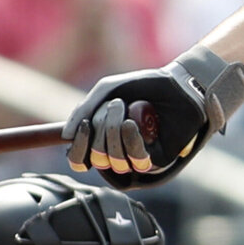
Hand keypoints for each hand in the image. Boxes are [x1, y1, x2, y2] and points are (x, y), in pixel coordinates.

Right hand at [63, 45, 243, 186]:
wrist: (178, 83)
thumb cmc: (144, 86)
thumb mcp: (107, 90)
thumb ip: (84, 109)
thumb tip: (65, 135)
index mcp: (103, 139)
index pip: (80, 160)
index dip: (77, 149)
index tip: (84, 127)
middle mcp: (118, 152)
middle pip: (95, 158)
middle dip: (101, 128)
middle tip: (116, 105)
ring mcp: (137, 158)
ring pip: (113, 161)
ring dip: (114, 131)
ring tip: (127, 107)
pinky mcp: (157, 161)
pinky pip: (136, 161)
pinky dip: (131, 140)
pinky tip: (134, 123)